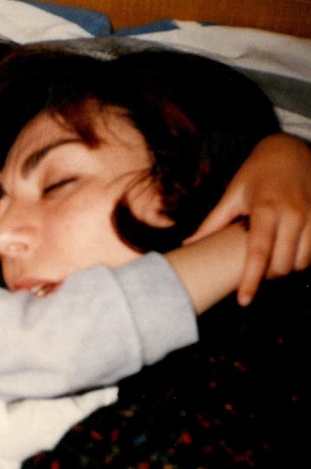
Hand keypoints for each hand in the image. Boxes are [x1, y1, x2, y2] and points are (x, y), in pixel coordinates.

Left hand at [186, 133, 310, 304]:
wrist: (291, 149)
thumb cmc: (256, 174)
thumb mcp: (232, 194)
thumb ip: (213, 222)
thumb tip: (188, 244)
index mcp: (265, 208)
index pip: (258, 252)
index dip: (251, 280)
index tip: (243, 300)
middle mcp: (293, 212)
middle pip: (283, 263)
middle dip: (269, 276)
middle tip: (258, 272)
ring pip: (304, 261)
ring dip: (288, 269)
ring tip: (275, 261)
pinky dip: (304, 258)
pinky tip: (292, 251)